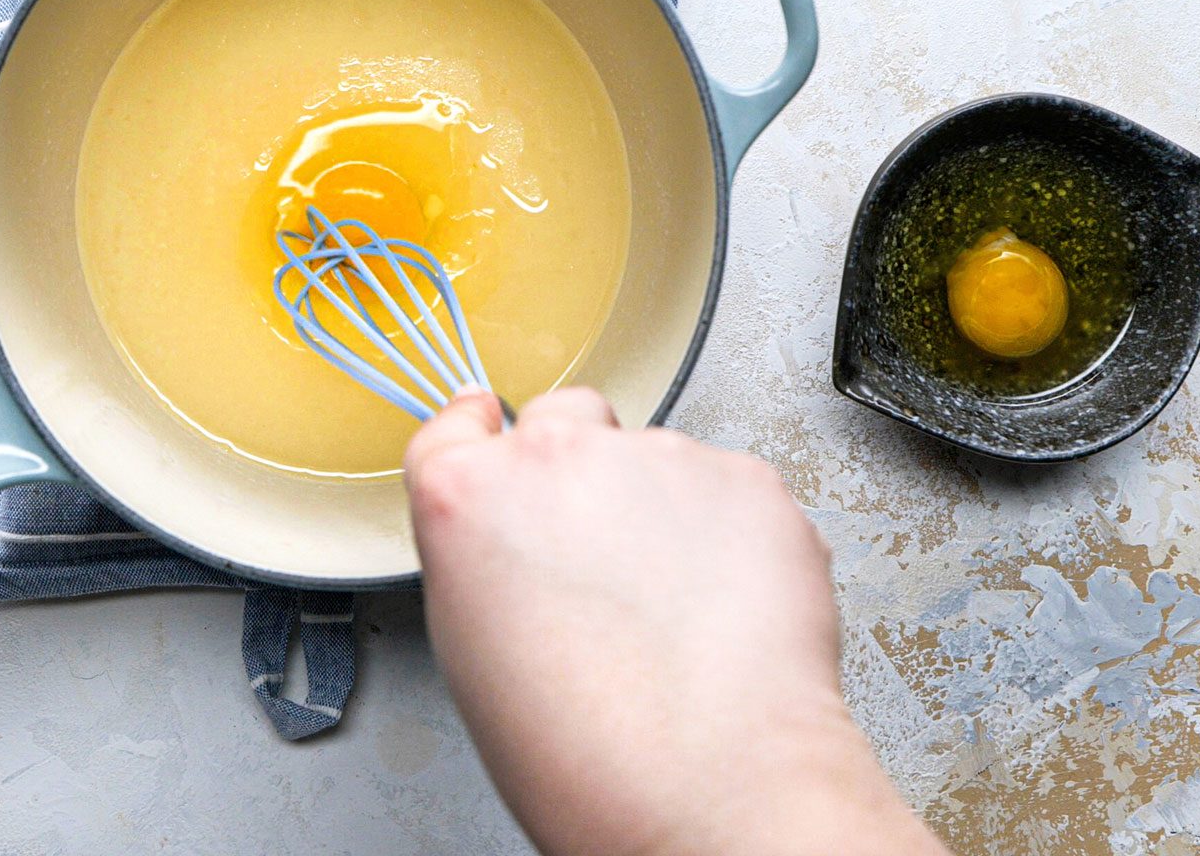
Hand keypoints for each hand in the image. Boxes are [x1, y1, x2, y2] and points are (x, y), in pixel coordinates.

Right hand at [405, 388, 947, 855]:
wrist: (708, 780)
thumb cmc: (587, 750)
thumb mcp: (473, 648)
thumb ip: (485, 555)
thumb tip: (520, 541)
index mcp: (467, 498)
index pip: (456, 424)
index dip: (479, 432)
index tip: (492, 433)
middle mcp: (555, 457)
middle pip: (563, 420)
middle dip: (580, 468)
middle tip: (606, 554)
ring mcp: (655, 457)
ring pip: (656, 458)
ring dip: (663, 508)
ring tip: (679, 609)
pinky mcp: (743, 476)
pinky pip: (729, 487)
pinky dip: (732, 531)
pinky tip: (727, 606)